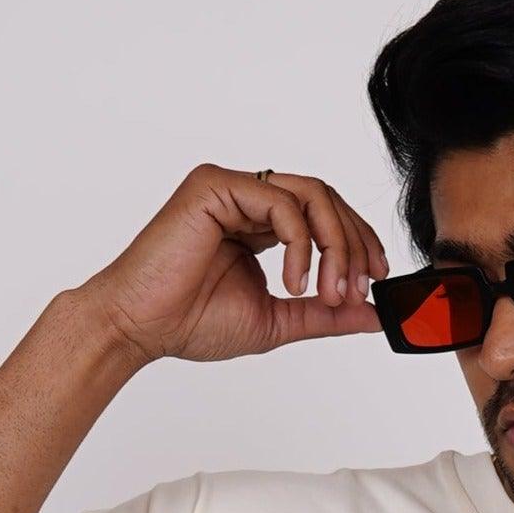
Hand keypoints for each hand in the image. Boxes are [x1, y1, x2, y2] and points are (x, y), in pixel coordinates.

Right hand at [76, 162, 391, 370]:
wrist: (139, 327)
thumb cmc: (190, 321)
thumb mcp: (278, 320)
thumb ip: (325, 313)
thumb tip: (374, 314)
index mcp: (260, 223)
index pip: (325, 215)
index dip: (358, 244)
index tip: (374, 283)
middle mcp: (247, 198)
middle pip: (326, 199)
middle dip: (354, 245)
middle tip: (357, 289)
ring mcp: (232, 187)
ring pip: (311, 194)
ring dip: (334, 244)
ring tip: (327, 292)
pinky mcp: (216, 185)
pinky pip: (280, 201)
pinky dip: (300, 243)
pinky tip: (292, 282)